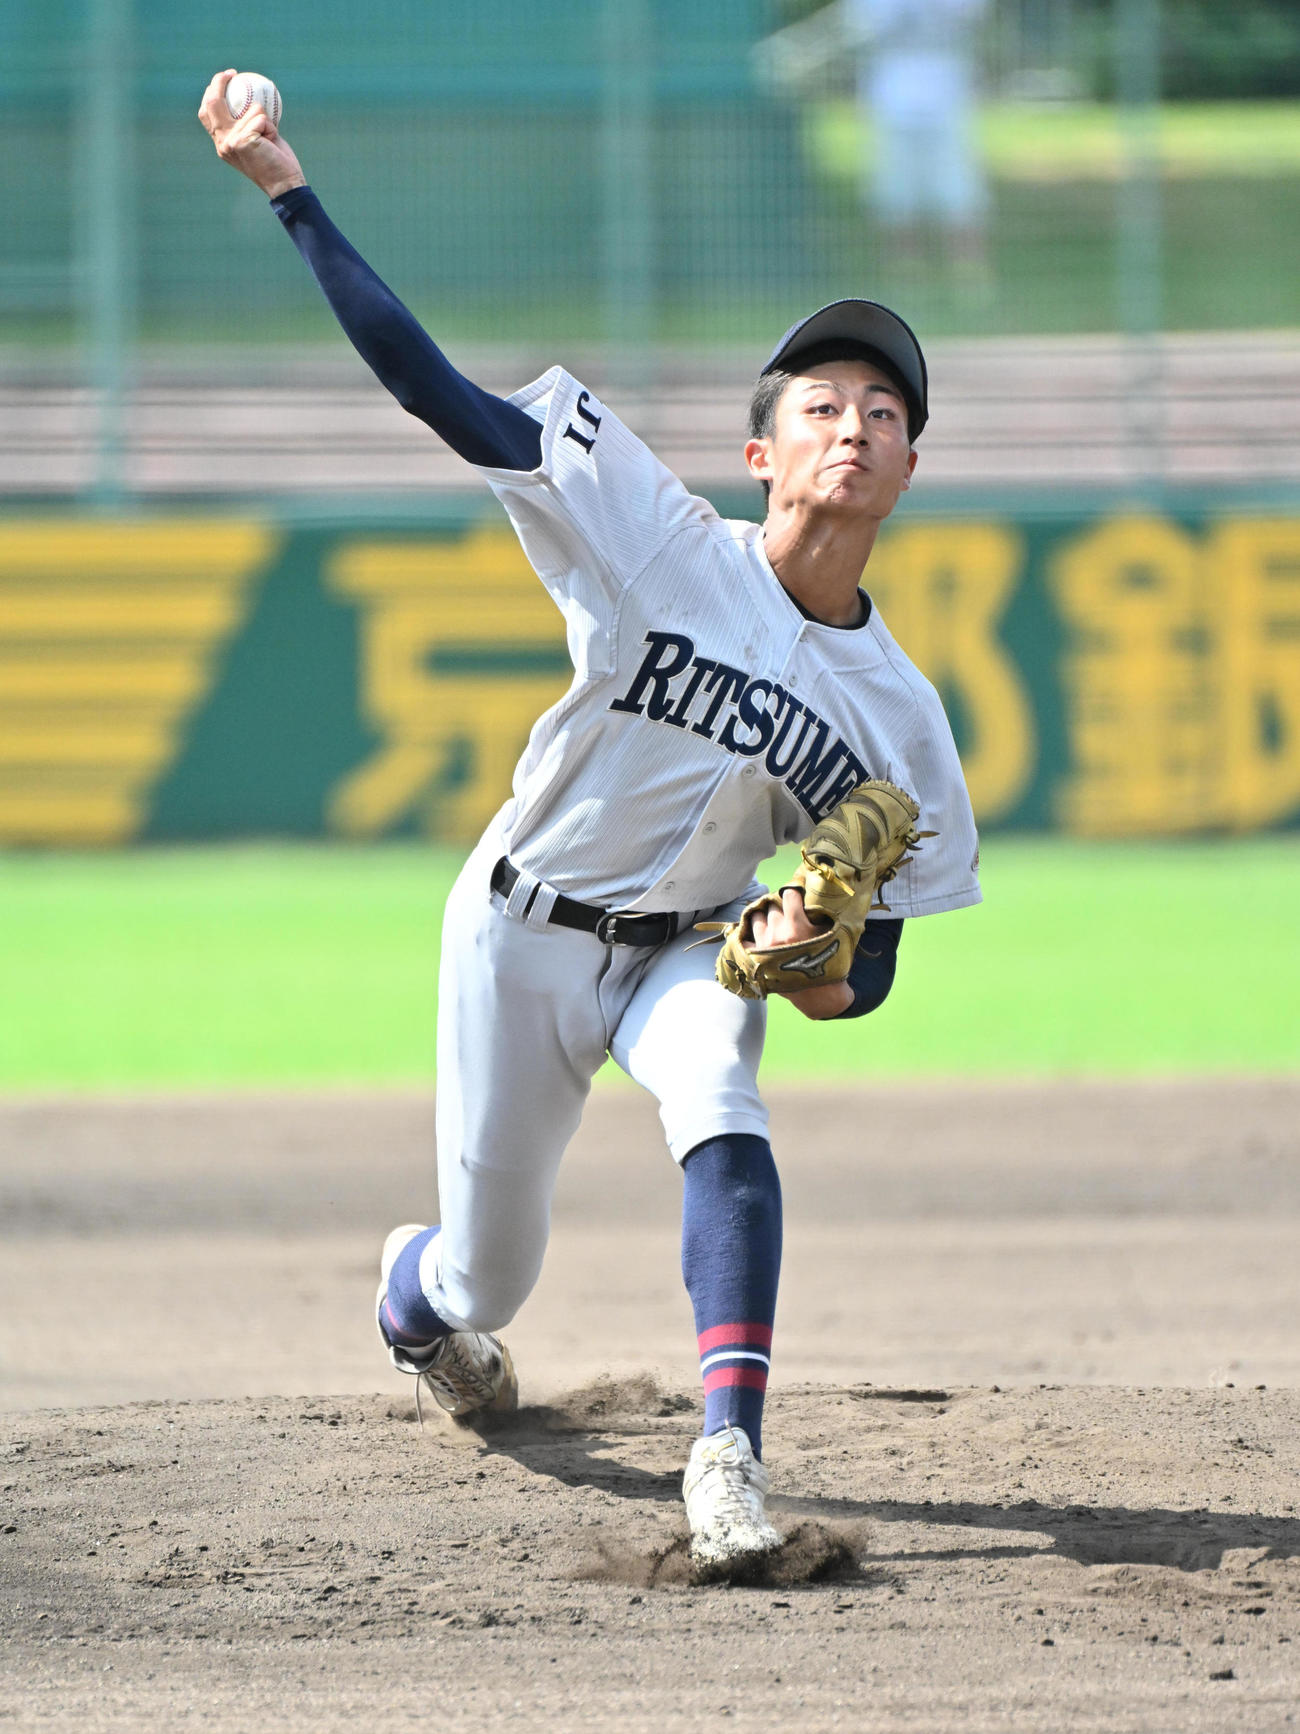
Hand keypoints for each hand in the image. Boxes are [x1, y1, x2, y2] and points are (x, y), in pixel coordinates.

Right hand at [198, 69, 305, 198]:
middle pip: (212, 103)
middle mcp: (221, 142)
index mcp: (221, 143)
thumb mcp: (257, 140)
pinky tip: (272, 141)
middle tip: (232, 73)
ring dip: (263, 117)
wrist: (285, 185)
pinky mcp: (242, 140)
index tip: (225, 79)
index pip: (206, 113)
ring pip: (248, 109)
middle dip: (219, 82)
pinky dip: (271, 126)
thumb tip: (250, 99)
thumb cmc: (276, 162)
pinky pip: (260, 118)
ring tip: (269, 137)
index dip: (211, 92)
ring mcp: (230, 141)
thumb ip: (248, 124)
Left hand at [745, 887, 852, 1019]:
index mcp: (796, 927)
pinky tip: (760, 933)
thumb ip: (817, 913)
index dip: (794, 895)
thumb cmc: (828, 962)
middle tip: (787, 913)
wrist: (818, 993)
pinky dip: (752, 933)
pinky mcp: (756, 957)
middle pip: (772, 906)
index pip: (788, 895)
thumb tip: (806, 893)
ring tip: (774, 922)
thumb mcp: (829, 934)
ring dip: (765, 917)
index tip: (797, 899)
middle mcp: (777, 934)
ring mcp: (764, 946)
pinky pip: (746, 937)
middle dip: (780, 907)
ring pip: (757, 917)